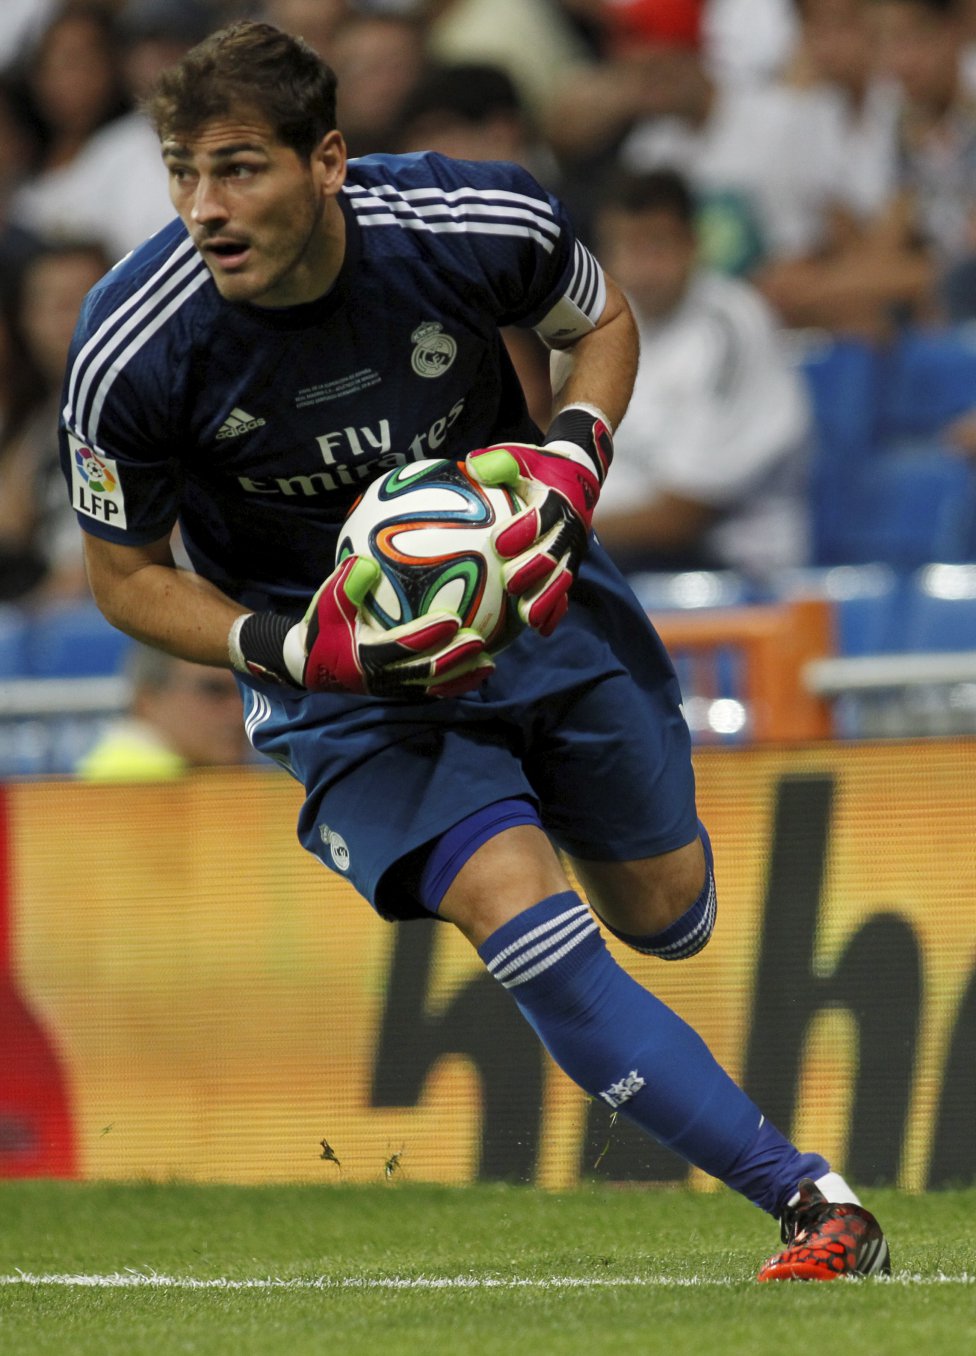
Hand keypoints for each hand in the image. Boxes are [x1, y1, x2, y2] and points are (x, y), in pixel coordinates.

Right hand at [234, 556, 494, 697]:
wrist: (310, 663)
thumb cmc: (322, 626)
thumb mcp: (326, 603)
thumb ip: (345, 584)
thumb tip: (366, 560)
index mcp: (365, 656)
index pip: (402, 647)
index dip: (428, 635)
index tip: (452, 620)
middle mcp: (382, 677)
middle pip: (425, 672)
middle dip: (454, 658)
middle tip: (479, 641)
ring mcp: (393, 687)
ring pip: (433, 686)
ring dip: (461, 675)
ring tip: (489, 663)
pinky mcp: (400, 691)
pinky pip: (432, 690)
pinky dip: (456, 683)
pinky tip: (479, 671)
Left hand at [466, 404, 612, 635]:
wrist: (576, 475)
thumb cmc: (536, 468)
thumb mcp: (519, 457)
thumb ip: (499, 461)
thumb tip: (474, 465)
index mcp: (556, 500)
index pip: (541, 515)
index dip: (524, 529)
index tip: (499, 542)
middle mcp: (569, 527)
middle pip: (555, 551)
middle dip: (535, 569)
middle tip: (511, 583)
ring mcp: (572, 550)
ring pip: (562, 577)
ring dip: (546, 597)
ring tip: (528, 618)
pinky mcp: (570, 565)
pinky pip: (565, 591)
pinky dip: (555, 611)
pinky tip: (540, 630)